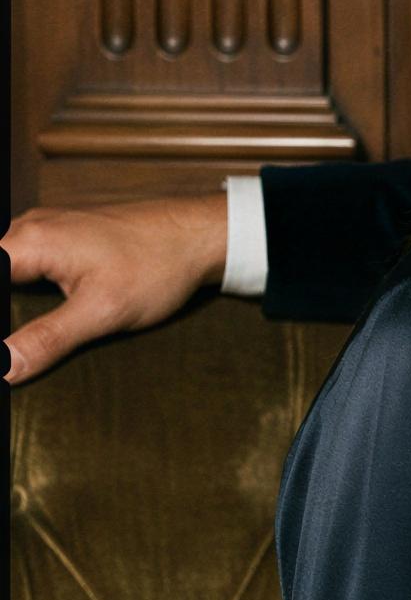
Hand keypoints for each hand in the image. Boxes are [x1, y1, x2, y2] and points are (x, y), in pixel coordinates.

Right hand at [4, 194, 231, 384]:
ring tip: (15, 337)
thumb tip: (3, 369)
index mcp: (29, 243)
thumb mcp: (102, 312)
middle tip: (9, 349)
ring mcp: (45, 230)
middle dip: (2, 311)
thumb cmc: (158, 266)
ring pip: (4, 262)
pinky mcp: (62, 238)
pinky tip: (21, 312)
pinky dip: (15, 285)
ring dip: (8, 297)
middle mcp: (29, 229)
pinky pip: (19, 259)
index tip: (2, 349)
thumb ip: (47, 340)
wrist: (201, 235)